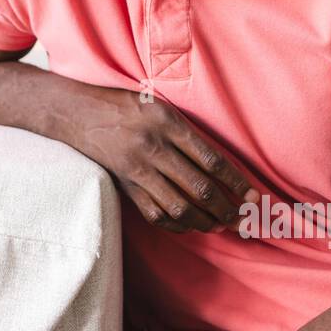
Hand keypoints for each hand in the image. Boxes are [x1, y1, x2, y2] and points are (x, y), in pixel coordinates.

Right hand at [74, 85, 259, 233]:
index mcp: (167, 123)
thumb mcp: (158, 105)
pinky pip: (155, 214)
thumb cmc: (124, 105)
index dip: (236, 181)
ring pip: (179, 206)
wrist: (77, 113)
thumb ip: (186, 130)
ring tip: (221, 225)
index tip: (252, 195)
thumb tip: (219, 164)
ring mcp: (138, 170)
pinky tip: (190, 225)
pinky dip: (177, 224)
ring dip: (205, 221)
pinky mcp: (126, 186)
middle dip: (227, 208)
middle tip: (244, 219)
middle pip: (199, 187)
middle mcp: (153, 148)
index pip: (211, 159)